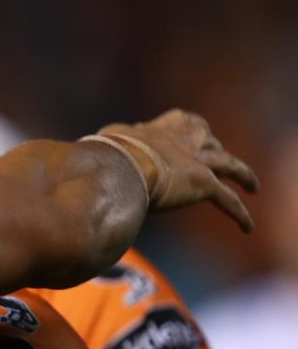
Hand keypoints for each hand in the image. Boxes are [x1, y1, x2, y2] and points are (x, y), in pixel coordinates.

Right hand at [96, 109, 257, 231]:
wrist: (120, 165)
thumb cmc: (108, 153)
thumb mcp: (109, 140)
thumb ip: (114, 142)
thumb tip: (97, 147)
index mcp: (162, 129)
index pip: (182, 121)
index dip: (188, 126)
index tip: (191, 129)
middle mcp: (185, 141)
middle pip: (209, 140)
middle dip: (215, 148)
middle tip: (218, 158)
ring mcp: (197, 161)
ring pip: (231, 166)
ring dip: (244, 176)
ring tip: (252, 186)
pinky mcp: (203, 184)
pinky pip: (228, 201)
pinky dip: (239, 214)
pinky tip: (247, 228)